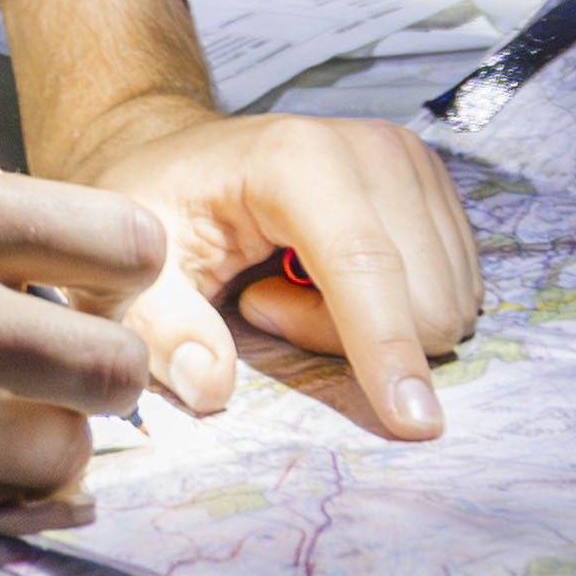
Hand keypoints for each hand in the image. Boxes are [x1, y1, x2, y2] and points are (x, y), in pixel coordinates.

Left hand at [0, 0, 483, 438]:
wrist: (182, 153)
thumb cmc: (155, 209)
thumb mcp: (125, 271)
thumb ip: (159, 329)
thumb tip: (211, 386)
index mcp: (299, 159)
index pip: (364, 264)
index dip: (390, 347)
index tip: (414, 426)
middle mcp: (374, 148)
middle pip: (417, 296)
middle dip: (348, 337)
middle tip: (264, 305)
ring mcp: (413, 162)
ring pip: (442, 300)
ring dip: (370, 325)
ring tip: (289, 285)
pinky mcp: (435, 186)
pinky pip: (450, 289)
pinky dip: (394, 308)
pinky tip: (326, 278)